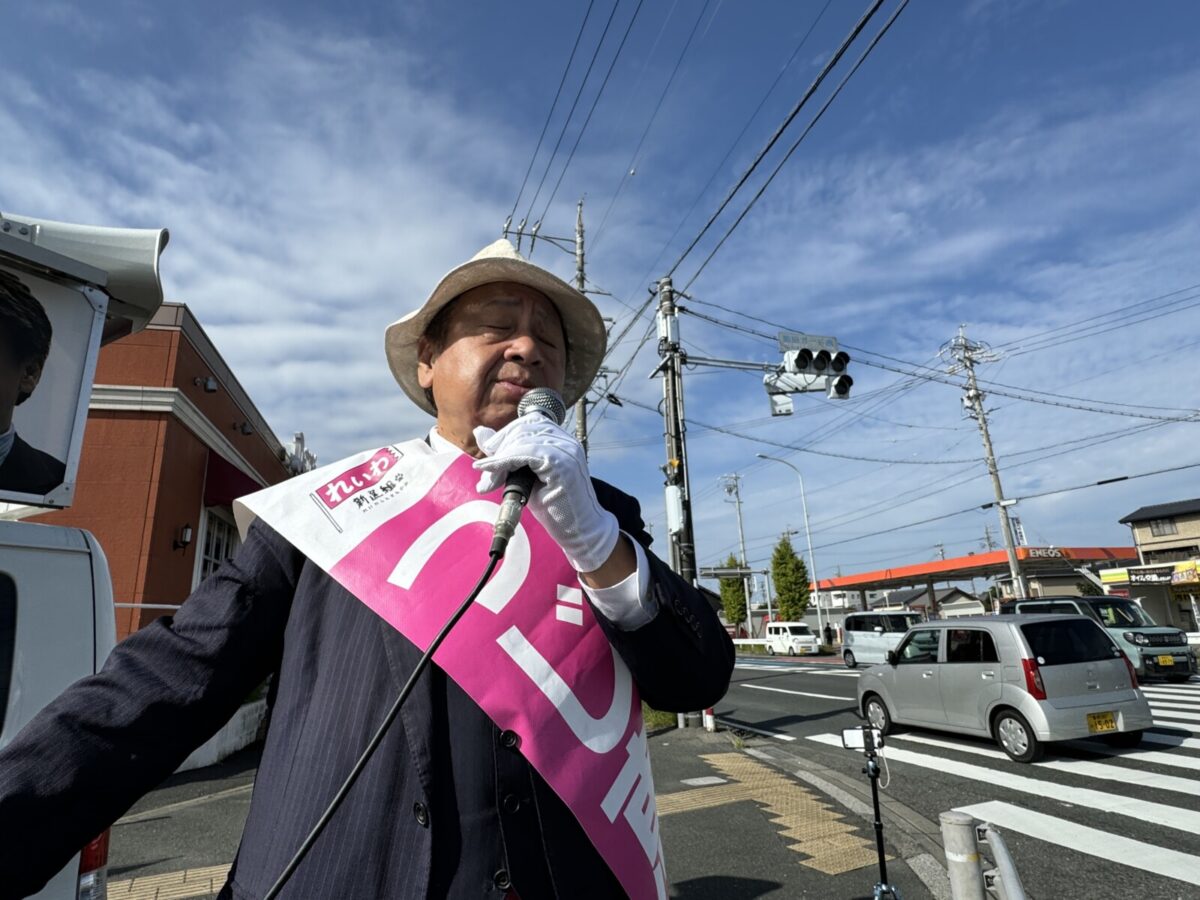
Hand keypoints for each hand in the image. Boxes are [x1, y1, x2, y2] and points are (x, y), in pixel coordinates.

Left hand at [473, 412, 619, 572]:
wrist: (581, 531)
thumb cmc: (555, 507)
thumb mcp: (524, 476)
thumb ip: (505, 455)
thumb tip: (480, 432)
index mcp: (561, 440)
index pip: (528, 422)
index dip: (504, 437)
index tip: (489, 459)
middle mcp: (567, 441)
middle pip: (522, 428)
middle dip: (498, 448)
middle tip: (484, 472)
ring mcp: (567, 451)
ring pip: (521, 439)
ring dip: (498, 459)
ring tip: (488, 482)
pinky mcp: (562, 464)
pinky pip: (525, 453)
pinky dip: (503, 462)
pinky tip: (491, 473)